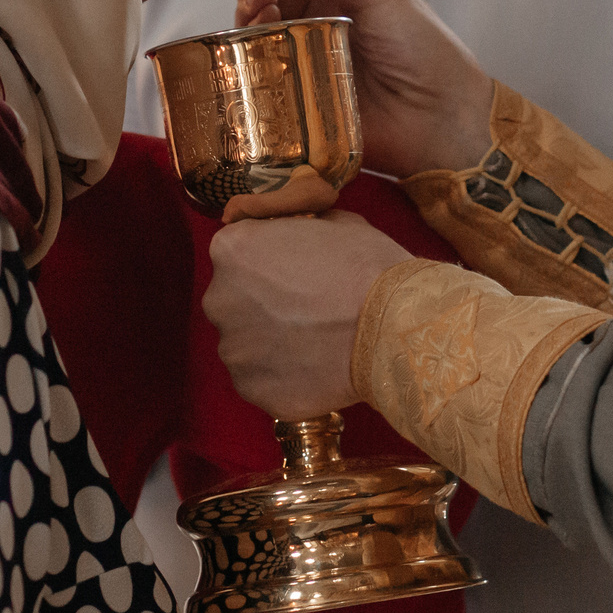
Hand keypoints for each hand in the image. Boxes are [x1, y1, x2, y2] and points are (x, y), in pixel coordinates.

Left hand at [206, 211, 414, 421]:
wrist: (393, 325)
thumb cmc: (366, 265)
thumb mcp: (329, 222)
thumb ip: (294, 229)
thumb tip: (294, 236)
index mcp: (231, 250)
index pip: (235, 254)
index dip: (267, 263)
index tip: (294, 273)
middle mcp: (219, 299)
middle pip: (233, 302)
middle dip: (261, 306)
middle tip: (305, 311)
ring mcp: (234, 350)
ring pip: (246, 346)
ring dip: (271, 344)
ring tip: (315, 344)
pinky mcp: (252, 390)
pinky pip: (262, 381)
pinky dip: (283, 377)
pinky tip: (316, 369)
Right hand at [231, 0, 491, 175]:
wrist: (440, 116)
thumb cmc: (424, 50)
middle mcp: (316, 27)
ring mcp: (304, 63)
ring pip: (259, 33)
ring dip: (249, 11)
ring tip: (262, 4)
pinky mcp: (297, 100)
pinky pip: (261, 76)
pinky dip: (250, 51)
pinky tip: (259, 36)